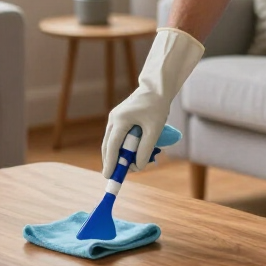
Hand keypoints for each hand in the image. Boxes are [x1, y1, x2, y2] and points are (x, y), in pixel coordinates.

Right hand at [101, 27, 202, 176]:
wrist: (157, 88)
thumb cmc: (157, 107)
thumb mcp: (154, 130)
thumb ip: (145, 149)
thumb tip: (136, 166)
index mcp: (120, 120)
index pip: (112, 146)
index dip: (110, 163)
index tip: (108, 176)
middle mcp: (114, 119)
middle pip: (108, 146)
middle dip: (112, 161)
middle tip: (116, 176)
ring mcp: (115, 118)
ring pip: (112, 142)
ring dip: (119, 155)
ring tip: (128, 166)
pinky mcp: (120, 119)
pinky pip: (118, 137)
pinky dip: (122, 147)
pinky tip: (131, 154)